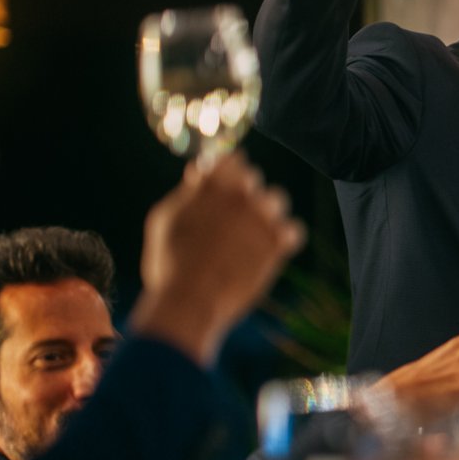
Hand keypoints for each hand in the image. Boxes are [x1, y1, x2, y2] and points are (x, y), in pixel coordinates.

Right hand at [131, 153, 304, 364]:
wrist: (191, 299)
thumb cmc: (169, 261)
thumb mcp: (165, 220)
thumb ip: (187, 192)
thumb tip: (199, 172)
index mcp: (212, 184)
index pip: (231, 160)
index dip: (227, 172)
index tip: (223, 187)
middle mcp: (241, 194)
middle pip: (253, 179)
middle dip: (243, 194)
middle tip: (230, 218)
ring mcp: (263, 217)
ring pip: (276, 200)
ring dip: (265, 213)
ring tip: (247, 236)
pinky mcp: (279, 243)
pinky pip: (293, 230)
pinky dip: (283, 238)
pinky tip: (266, 250)